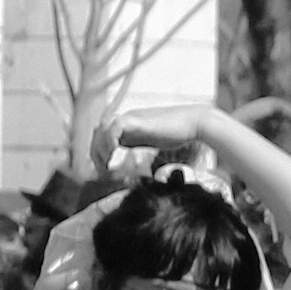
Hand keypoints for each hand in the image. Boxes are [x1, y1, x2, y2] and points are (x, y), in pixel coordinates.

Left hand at [102, 100, 225, 159]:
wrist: (194, 122)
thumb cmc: (179, 134)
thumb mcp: (154, 142)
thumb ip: (141, 145)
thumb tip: (138, 162)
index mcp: (129, 124)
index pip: (104, 136)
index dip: (100, 153)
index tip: (104, 170)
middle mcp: (126, 118)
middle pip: (98, 133)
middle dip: (96, 153)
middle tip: (101, 171)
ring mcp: (129, 117)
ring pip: (102, 131)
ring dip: (101, 151)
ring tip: (105, 167)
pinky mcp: (134, 119)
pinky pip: (113, 129)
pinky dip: (109, 143)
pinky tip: (113, 157)